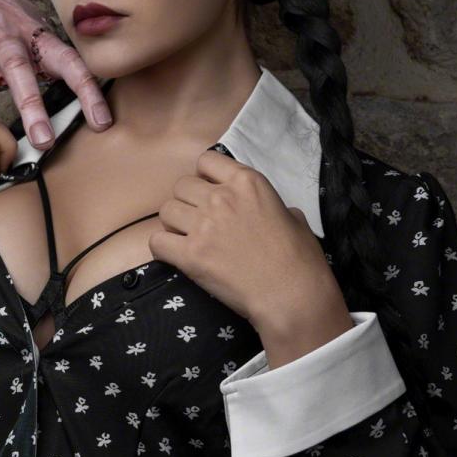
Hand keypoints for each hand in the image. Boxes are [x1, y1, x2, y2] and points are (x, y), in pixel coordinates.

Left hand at [147, 148, 349, 339]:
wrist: (291, 295)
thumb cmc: (300, 259)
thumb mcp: (294, 217)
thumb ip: (272, 205)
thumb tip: (269, 210)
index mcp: (248, 182)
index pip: (206, 161)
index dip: (204, 177)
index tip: (209, 192)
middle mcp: (221, 197)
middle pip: (182, 185)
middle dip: (188, 201)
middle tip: (199, 221)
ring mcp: (203, 225)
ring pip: (166, 210)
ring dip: (174, 223)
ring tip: (187, 238)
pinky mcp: (190, 255)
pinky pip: (157, 241)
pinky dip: (162, 248)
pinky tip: (175, 255)